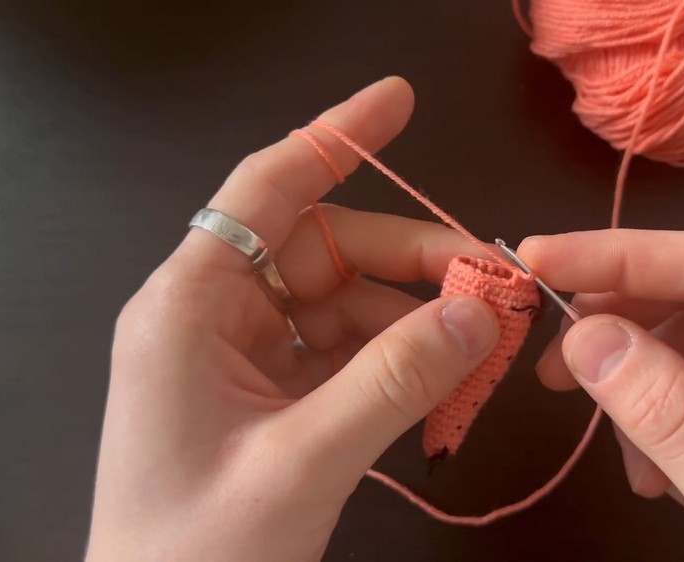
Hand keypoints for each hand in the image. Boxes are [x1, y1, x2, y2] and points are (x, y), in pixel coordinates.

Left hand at [85, 77, 499, 560]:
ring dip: (415, 321)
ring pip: (345, 303)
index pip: (267, 188)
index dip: (335, 137)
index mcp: (189, 305)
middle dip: (412, 262)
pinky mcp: (269, 393)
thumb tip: (478, 310)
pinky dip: (395, 361)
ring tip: (482, 348)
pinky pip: (343, 352)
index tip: (399, 102)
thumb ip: (391, 380)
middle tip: (494, 284)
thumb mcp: (301, 462)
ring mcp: (242, 355)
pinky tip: (442, 380)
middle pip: (326, 250)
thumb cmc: (198, 550)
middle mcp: (213, 314)